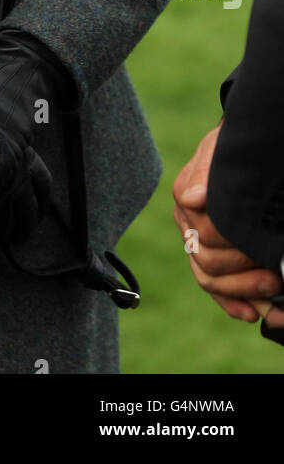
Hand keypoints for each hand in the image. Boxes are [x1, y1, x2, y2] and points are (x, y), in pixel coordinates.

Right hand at [173, 124, 283, 322]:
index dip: (232, 251)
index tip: (261, 251)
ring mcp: (201, 245)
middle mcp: (190, 227)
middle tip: (274, 279)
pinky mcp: (218, 259)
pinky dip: (234, 304)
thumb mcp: (220, 152)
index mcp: (188, 203)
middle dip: (242, 277)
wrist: (244, 152)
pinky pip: (218, 290)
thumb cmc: (233, 151)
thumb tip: (191, 199)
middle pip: (207, 265)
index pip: (203, 238)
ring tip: (271, 296)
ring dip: (242, 293)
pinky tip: (253, 312)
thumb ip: (204, 172)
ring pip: (210, 281)